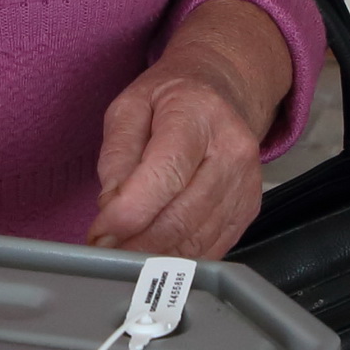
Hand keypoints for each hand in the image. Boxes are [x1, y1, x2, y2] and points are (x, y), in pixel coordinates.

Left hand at [86, 0, 291, 258]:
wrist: (223, 90)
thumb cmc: (171, 99)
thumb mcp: (129, 107)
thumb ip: (117, 155)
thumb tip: (112, 207)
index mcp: (198, 115)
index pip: (165, 175)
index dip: (129, 214)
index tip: (99, 236)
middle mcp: (232, 151)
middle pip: (183, 216)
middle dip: (137, 244)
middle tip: (105, 253)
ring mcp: (246, 183)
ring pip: (197, 240)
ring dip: (155, 259)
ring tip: (123, 257)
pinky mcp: (249, 208)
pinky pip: (212, 248)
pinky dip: (179, 259)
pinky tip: (153, 255)